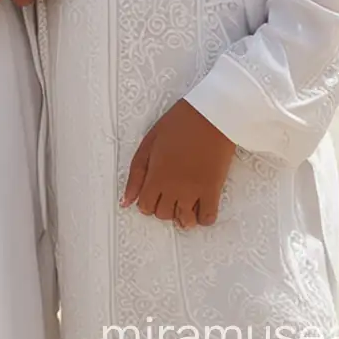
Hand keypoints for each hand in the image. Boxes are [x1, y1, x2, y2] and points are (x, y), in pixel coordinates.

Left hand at [121, 100, 235, 229]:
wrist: (209, 117)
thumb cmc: (177, 125)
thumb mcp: (149, 143)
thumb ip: (136, 173)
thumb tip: (126, 201)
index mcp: (155, 175)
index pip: (145, 206)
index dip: (146, 201)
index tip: (151, 192)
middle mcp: (174, 188)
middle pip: (163, 214)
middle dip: (162, 206)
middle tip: (167, 192)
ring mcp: (195, 191)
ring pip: (185, 221)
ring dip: (182, 216)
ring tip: (183, 203)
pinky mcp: (213, 191)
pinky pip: (208, 218)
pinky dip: (202, 218)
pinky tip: (199, 206)